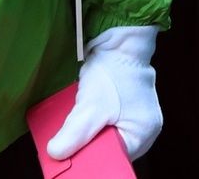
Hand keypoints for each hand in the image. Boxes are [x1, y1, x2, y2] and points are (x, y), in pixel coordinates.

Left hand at [47, 25, 160, 160]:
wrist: (120, 38)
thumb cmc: (115, 70)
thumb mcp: (91, 104)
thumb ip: (75, 132)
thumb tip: (56, 153)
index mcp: (143, 135)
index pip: (115, 159)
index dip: (93, 159)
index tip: (72, 156)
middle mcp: (142, 130)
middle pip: (110, 150)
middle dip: (89, 145)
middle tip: (70, 140)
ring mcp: (134, 117)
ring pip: (105, 135)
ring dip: (88, 132)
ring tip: (76, 124)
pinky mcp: (124, 106)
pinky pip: (105, 122)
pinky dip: (92, 121)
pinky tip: (82, 115)